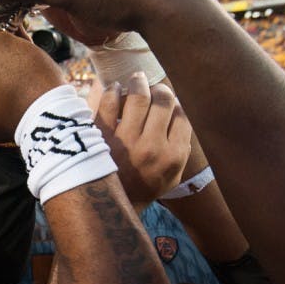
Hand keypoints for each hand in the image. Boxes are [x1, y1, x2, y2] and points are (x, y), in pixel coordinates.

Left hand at [94, 75, 190, 205]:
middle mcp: (152, 147)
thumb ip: (181, 148)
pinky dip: (112, 91)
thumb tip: (182, 113)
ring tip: (137, 79)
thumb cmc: (144, 187)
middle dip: (161, 89)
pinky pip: (109, 103)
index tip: (171, 100)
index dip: (177, 103)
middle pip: (163, 101)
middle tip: (155, 87)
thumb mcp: (172, 176)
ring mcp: (126, 141)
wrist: (111, 204)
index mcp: (173, 155)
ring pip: (138, 97)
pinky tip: (114, 88)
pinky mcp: (102, 136)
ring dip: (139, 82)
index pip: (182, 115)